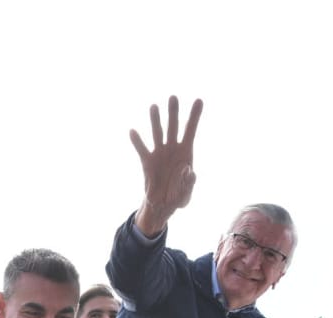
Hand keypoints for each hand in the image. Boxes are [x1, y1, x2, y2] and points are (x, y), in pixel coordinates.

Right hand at [131, 96, 203, 236]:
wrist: (162, 205)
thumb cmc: (178, 197)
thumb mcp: (186, 193)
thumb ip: (188, 183)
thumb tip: (188, 171)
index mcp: (186, 153)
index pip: (191, 130)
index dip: (195, 116)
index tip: (199, 100)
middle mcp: (172, 149)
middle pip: (173, 127)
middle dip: (173, 112)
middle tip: (173, 97)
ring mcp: (159, 153)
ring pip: (157, 133)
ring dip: (155, 120)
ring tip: (154, 106)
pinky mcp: (147, 162)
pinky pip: (142, 150)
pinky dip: (137, 141)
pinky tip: (133, 131)